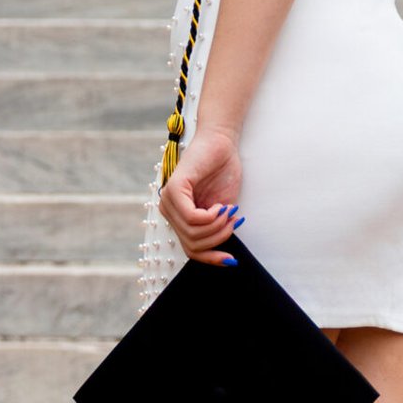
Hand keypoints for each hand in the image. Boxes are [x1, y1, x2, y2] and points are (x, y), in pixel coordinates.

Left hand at [158, 123, 243, 264]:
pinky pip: (191, 217)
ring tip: (229, 212)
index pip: (191, 249)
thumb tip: (223, 256)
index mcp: (178, 216)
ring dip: (217, 227)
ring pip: (192, 234)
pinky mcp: (175, 188)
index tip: (232, 259)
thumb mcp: (221, 210)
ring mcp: (169, 199)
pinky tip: (221, 207)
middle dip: (218, 239)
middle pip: (192, 245)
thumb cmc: (221, 172)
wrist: (222, 143)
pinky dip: (211, 217)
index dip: (211, 259)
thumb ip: (215, 230)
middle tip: (233, 222)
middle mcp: (168, 209)